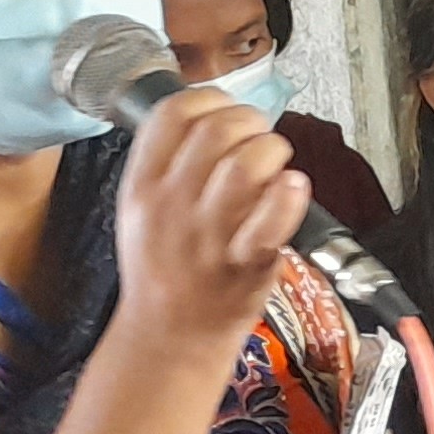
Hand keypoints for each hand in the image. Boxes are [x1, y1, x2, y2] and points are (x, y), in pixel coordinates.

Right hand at [112, 83, 309, 344]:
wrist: (170, 334)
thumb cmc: (164, 269)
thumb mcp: (140, 209)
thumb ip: (166, 162)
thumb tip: (209, 116)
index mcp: (142, 185)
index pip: (171, 113)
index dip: (209, 100)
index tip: (226, 110)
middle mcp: (172, 204)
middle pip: (216, 131)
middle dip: (250, 122)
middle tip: (260, 139)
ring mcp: (209, 234)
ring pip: (246, 164)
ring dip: (272, 153)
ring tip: (276, 167)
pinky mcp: (246, 261)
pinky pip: (273, 216)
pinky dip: (290, 194)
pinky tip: (294, 187)